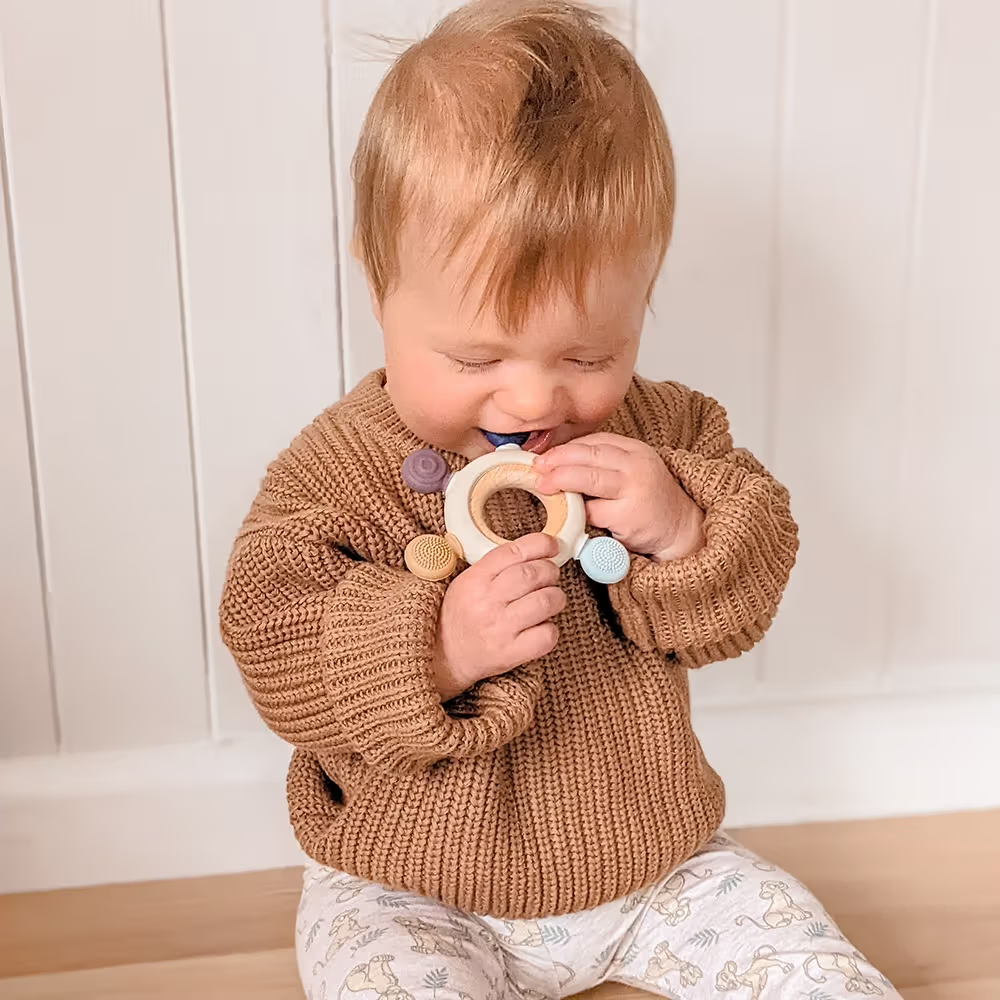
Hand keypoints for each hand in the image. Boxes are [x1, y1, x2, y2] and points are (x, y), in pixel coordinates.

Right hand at [432, 533, 565, 700]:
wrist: (443, 655)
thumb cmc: (460, 616)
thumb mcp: (467, 582)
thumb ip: (498, 566)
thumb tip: (538, 553)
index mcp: (475, 579)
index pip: (514, 552)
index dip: (541, 544)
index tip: (552, 546)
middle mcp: (487, 601)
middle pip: (534, 574)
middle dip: (550, 571)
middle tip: (550, 576)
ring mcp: (500, 628)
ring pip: (546, 601)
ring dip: (556, 597)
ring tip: (551, 600)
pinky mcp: (511, 652)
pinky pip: (546, 635)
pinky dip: (550, 629)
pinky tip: (541, 627)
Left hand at [534, 433, 705, 563]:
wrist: (680, 528)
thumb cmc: (648, 500)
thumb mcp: (631, 471)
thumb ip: (603, 464)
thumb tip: (558, 461)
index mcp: (635, 450)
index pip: (595, 441)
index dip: (566, 447)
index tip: (546, 455)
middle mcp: (636, 465)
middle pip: (589, 455)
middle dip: (558, 459)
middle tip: (538, 468)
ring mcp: (634, 489)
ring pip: (588, 478)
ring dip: (561, 480)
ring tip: (544, 485)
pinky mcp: (628, 516)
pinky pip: (593, 511)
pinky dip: (578, 512)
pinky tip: (570, 513)